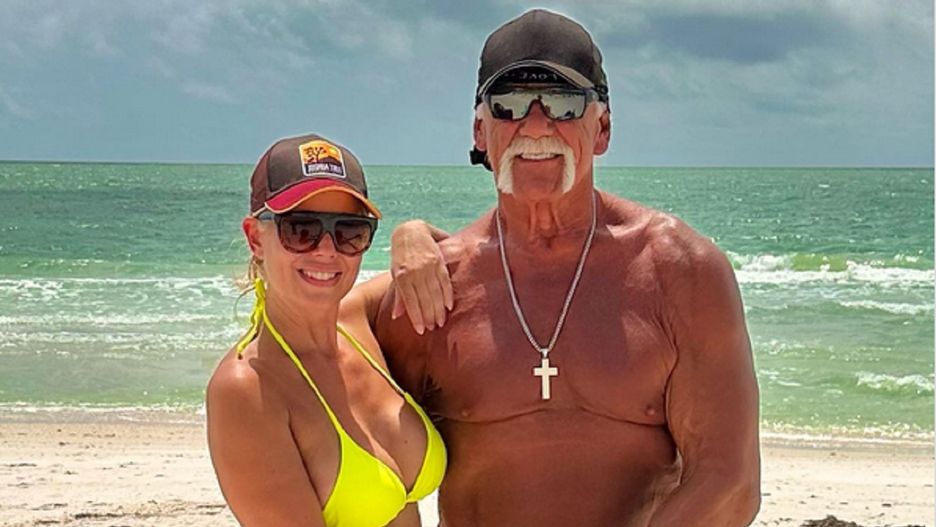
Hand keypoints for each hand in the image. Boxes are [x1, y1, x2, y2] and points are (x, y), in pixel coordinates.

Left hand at [390, 220, 453, 334]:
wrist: (410, 229)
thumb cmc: (401, 253)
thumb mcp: (395, 272)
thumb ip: (398, 294)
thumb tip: (396, 316)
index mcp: (402, 275)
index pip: (410, 301)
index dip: (416, 317)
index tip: (420, 330)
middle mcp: (415, 271)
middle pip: (424, 299)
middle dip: (429, 316)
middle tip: (433, 328)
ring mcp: (428, 266)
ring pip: (435, 292)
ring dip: (438, 309)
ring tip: (440, 322)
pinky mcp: (438, 260)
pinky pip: (444, 281)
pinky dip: (447, 294)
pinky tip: (449, 306)